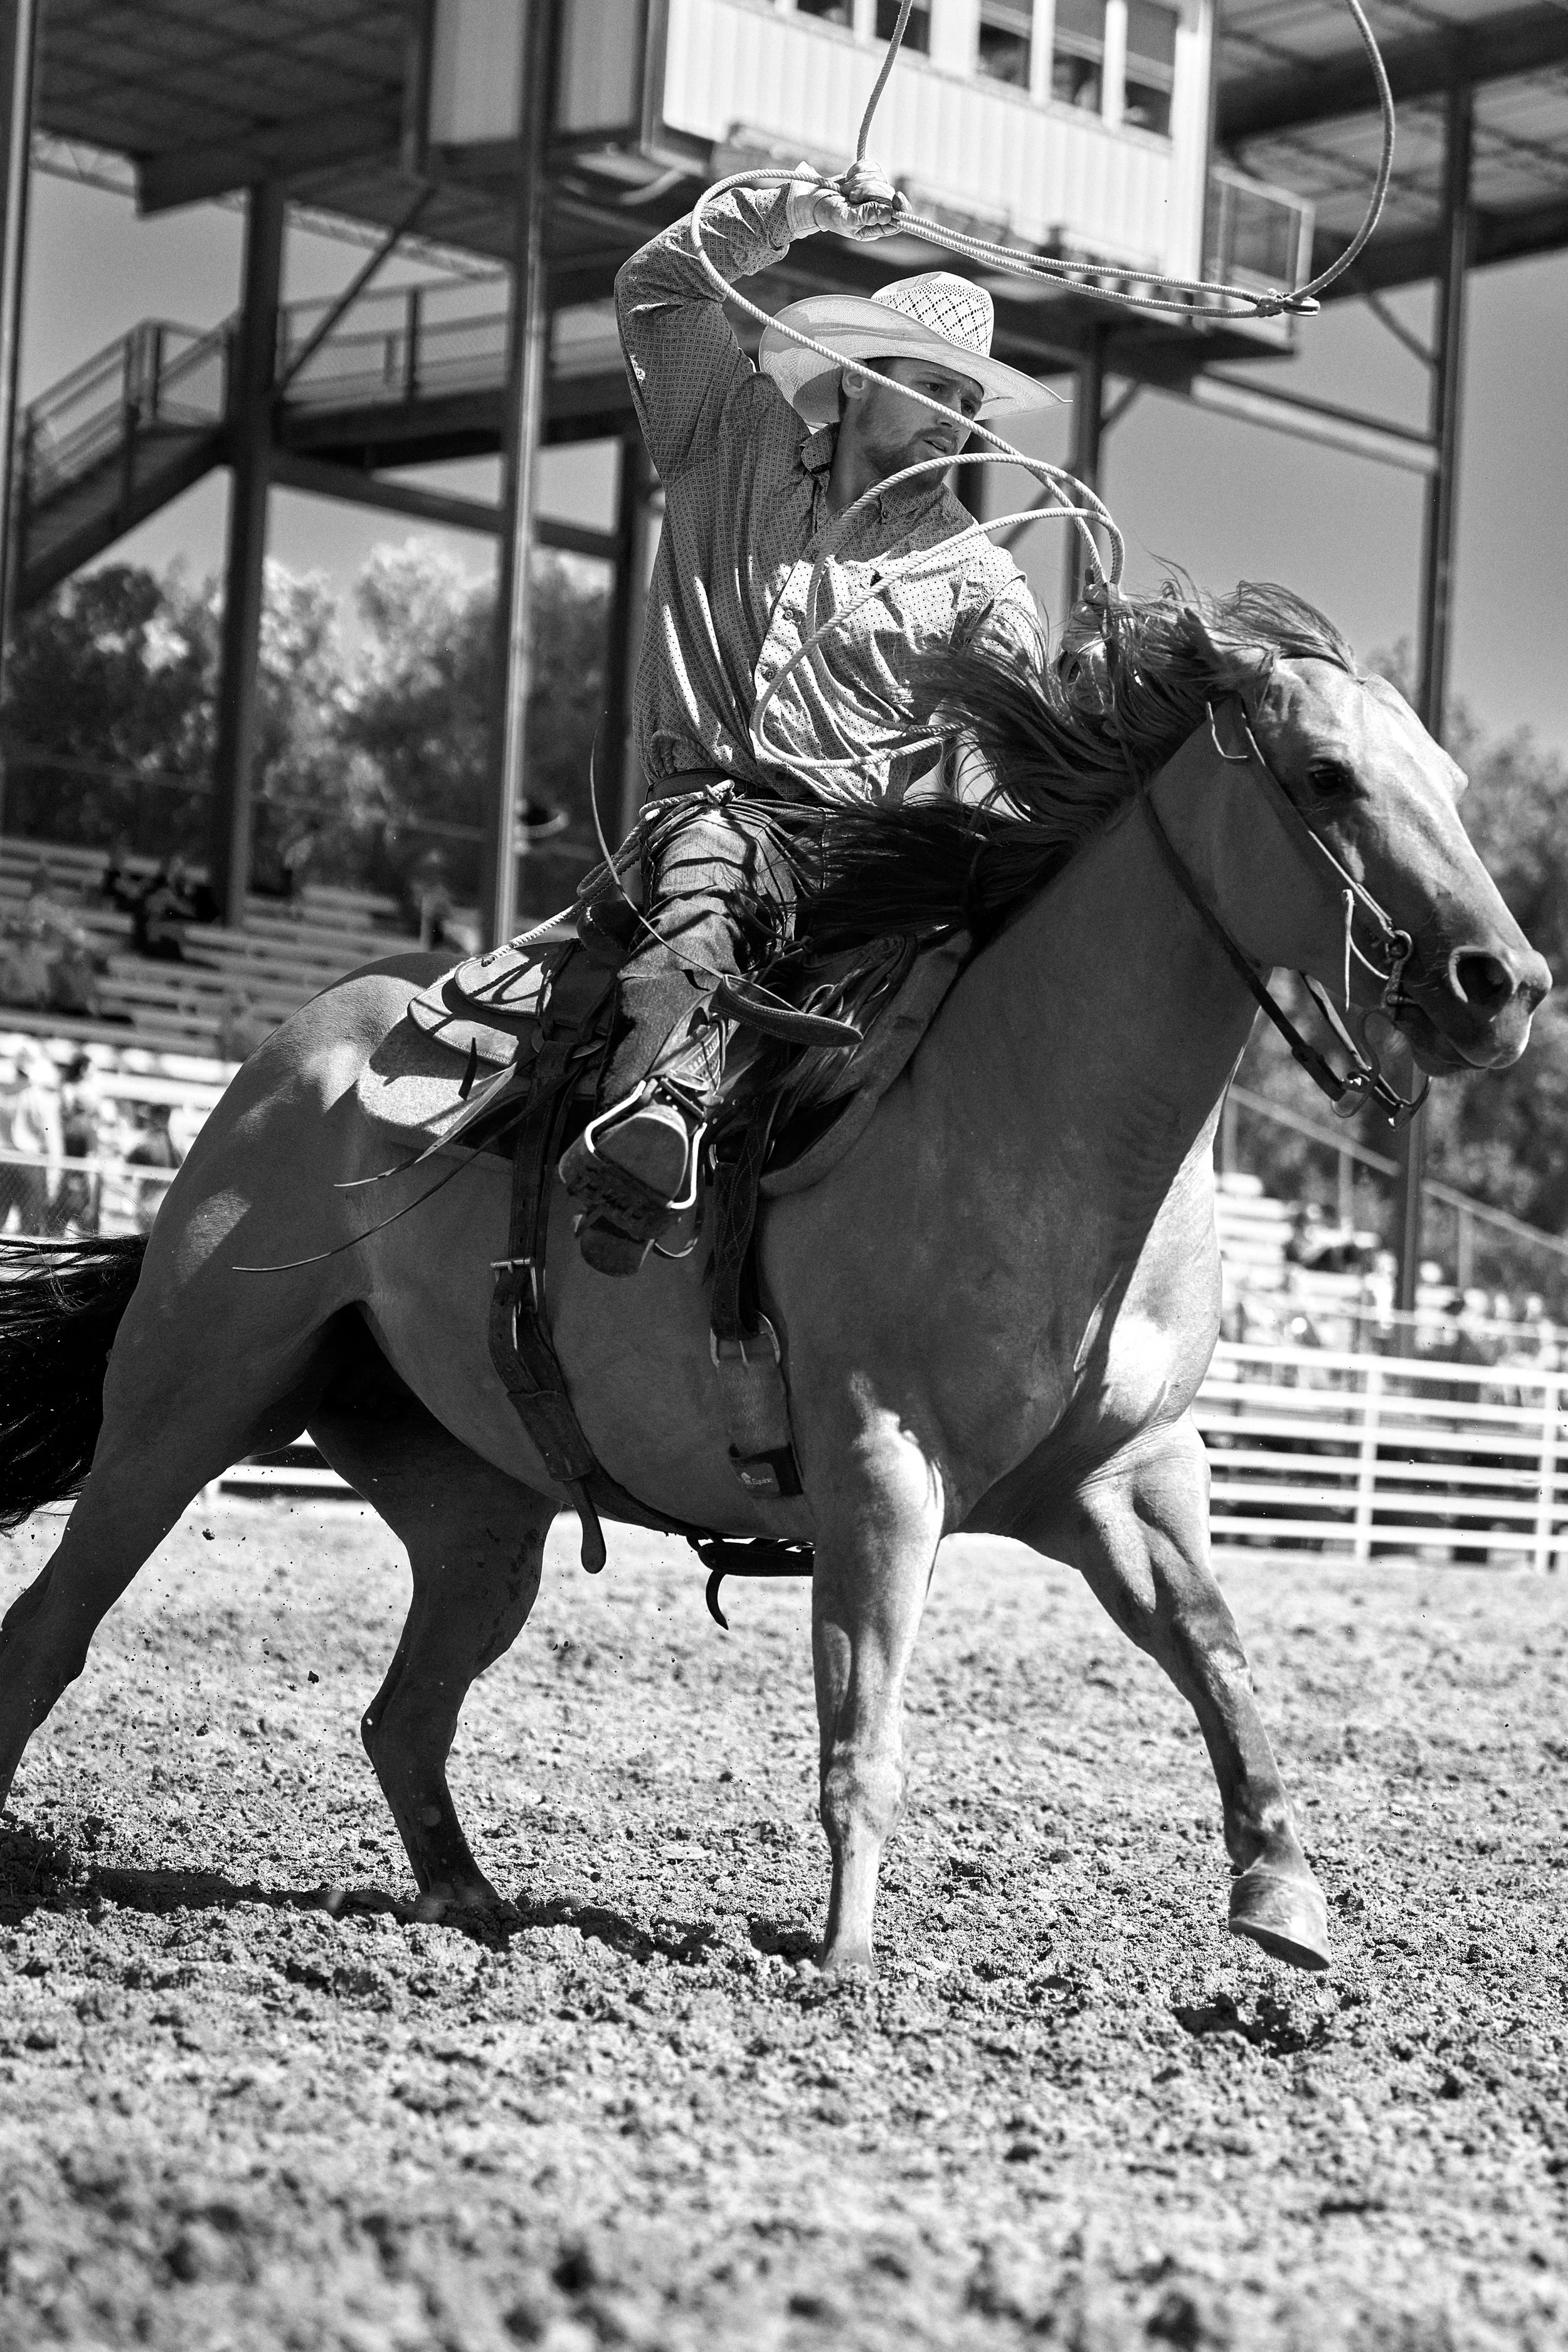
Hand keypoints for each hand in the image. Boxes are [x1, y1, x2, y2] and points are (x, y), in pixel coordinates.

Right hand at [786, 159, 904, 241]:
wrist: (815, 199)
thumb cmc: (829, 214)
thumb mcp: (845, 219)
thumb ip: (866, 217)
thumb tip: (888, 214)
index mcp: (875, 226)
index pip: (898, 219)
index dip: (901, 208)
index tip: (897, 196)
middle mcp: (878, 210)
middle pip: (888, 194)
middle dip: (868, 191)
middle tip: (851, 196)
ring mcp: (874, 192)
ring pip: (880, 177)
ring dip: (860, 180)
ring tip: (845, 190)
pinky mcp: (868, 176)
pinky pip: (872, 166)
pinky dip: (858, 169)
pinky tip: (848, 178)